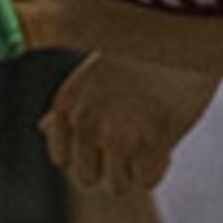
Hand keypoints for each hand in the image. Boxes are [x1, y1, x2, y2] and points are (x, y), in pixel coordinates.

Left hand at [42, 55, 218, 195]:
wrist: (180, 37)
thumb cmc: (137, 57)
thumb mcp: (90, 78)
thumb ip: (68, 108)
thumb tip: (42, 129)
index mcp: (66, 105)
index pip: (61, 159)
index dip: (86, 157)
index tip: (107, 146)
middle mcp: (86, 123)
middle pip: (87, 178)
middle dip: (109, 169)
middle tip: (132, 150)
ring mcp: (118, 135)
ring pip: (117, 185)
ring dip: (133, 173)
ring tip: (148, 148)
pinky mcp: (153, 142)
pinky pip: (147, 180)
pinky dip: (157, 170)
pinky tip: (165, 148)